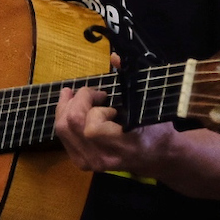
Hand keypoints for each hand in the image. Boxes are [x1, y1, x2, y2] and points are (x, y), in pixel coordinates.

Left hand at [53, 84, 172, 175]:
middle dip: (78, 100)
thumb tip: (115, 57)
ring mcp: (89, 162)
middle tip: (95, 93)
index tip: (108, 100)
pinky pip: (63, 135)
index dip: (95, 109)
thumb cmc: (155, 129)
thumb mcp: (148, 105)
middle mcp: (102, 157)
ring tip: (79, 95)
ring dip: (68, 106)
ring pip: (62, 128)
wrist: (157, 156)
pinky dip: (65, 116)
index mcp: (122, 146)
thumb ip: (132, 80)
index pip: (92, 129)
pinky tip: (73, 106)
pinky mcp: (82, 161)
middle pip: (72, 124)